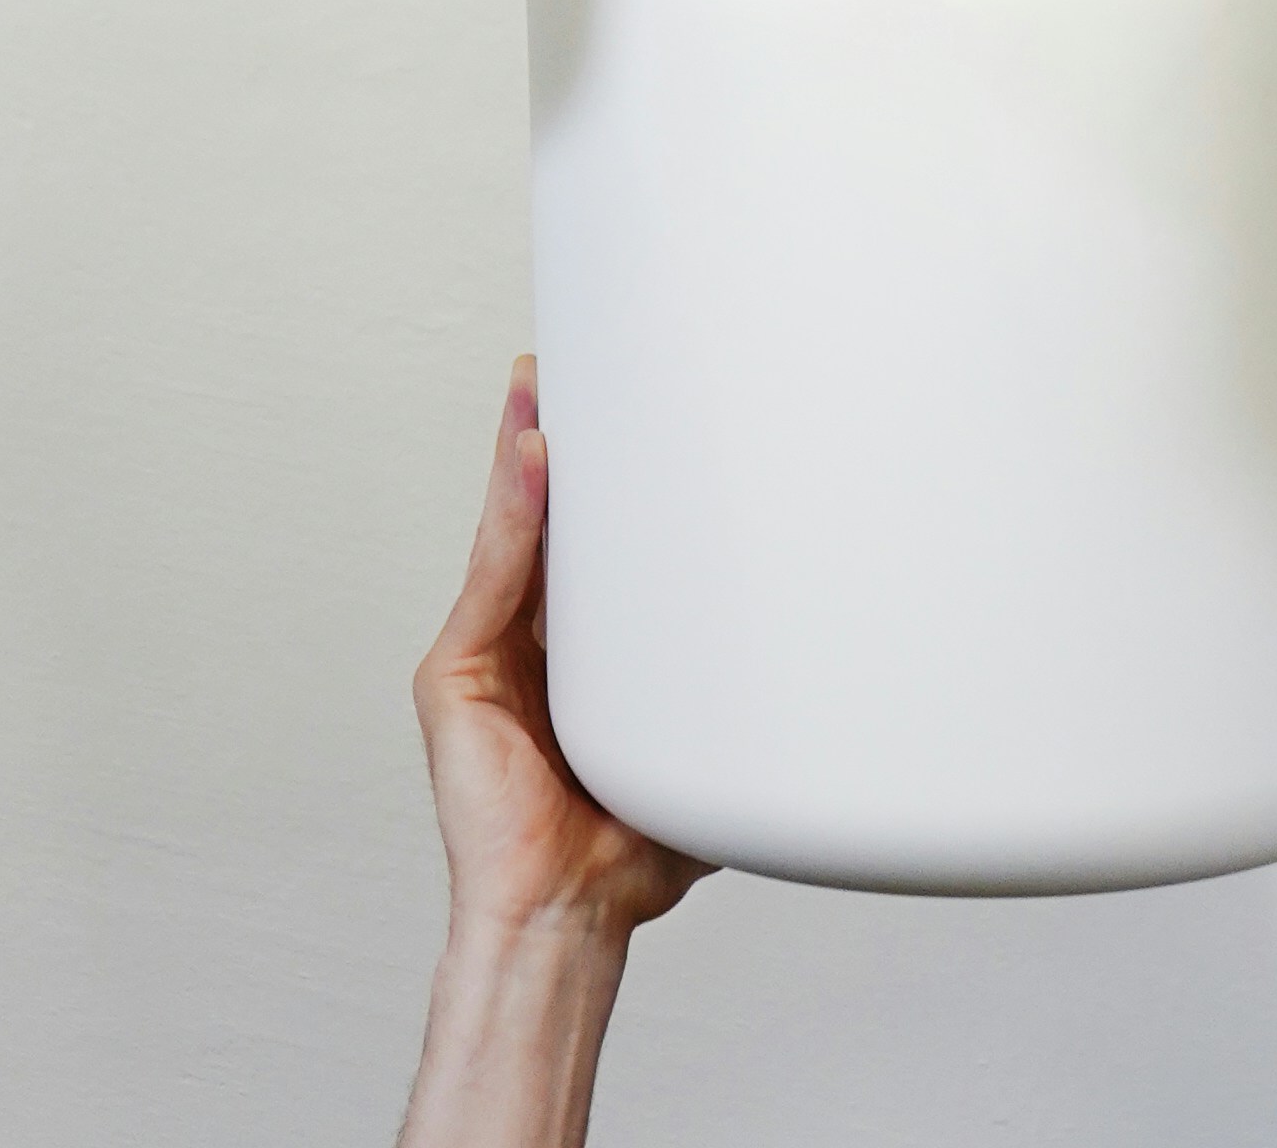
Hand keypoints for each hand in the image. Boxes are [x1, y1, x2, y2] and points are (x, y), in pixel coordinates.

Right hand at [414, 358, 705, 943]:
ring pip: (510, 533)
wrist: (569, 916)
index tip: (623, 405)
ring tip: (543, 385)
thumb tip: (823, 661)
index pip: (585, 551)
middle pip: (539, 523)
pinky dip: (514, 514)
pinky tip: (534, 460)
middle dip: (550, 442)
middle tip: (571, 361)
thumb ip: (729, 700)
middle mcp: (521, 646)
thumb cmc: (626, 853)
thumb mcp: (691, 748)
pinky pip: (493, 575)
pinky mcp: (453, 674)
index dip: (599, 481)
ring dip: (526, 453)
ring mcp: (482, 656)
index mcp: (574, 659)